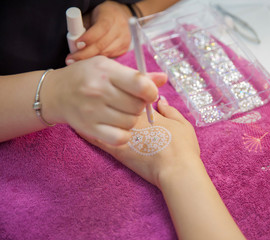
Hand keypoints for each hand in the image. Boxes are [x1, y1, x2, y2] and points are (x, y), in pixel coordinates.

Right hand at [42, 56, 166, 145]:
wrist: (56, 93)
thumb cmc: (87, 76)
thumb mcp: (110, 67)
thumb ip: (138, 76)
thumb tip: (164, 78)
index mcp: (106, 71)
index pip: (140, 85)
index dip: (151, 91)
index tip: (149, 93)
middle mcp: (98, 91)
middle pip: (137, 105)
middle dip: (140, 104)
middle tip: (131, 101)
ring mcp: (92, 111)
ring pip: (131, 122)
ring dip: (131, 118)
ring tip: (121, 111)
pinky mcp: (90, 129)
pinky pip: (120, 138)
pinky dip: (124, 134)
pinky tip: (119, 126)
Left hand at [66, 1, 132, 63]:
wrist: (120, 16)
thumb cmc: (101, 16)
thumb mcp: (90, 16)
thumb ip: (83, 27)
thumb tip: (74, 44)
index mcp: (110, 17)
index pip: (101, 29)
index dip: (89, 38)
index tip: (77, 45)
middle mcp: (120, 28)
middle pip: (102, 45)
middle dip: (85, 54)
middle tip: (71, 59)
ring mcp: (124, 39)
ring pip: (106, 53)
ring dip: (91, 58)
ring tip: (78, 60)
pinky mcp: (125, 48)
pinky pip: (110, 56)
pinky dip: (99, 58)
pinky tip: (91, 58)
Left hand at [80, 96, 201, 187]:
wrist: (176, 170)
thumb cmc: (183, 148)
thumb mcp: (182, 125)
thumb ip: (170, 110)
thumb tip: (161, 100)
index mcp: (149, 112)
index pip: (135, 96)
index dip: (129, 91)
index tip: (122, 88)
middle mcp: (134, 120)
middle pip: (117, 104)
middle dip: (108, 97)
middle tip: (98, 91)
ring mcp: (124, 135)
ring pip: (105, 118)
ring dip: (95, 110)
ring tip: (82, 103)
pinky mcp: (118, 150)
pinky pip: (99, 139)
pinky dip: (89, 132)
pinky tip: (79, 126)